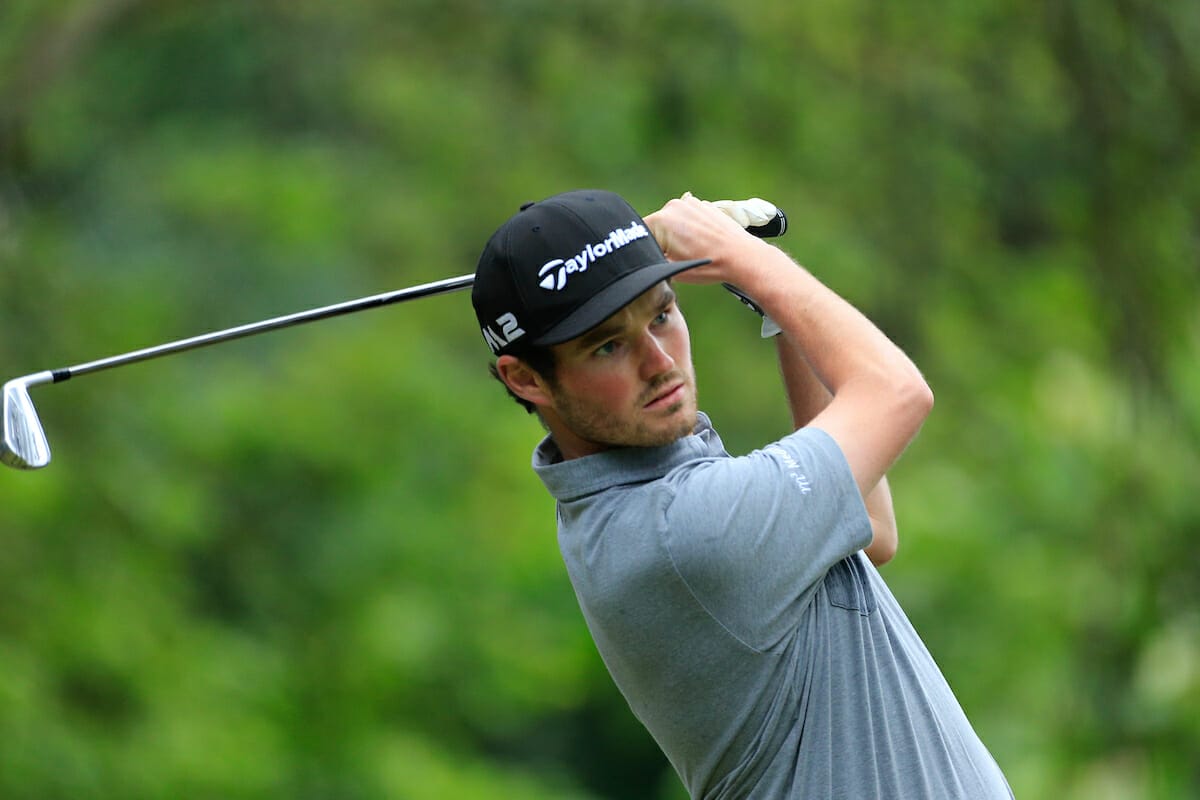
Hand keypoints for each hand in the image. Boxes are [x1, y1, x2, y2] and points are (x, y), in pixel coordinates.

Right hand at [644, 192, 761, 284]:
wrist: (740, 256)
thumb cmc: (709, 265)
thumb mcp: (670, 270)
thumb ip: (652, 259)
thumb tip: (645, 258)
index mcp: (661, 220)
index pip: (640, 235)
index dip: (646, 251)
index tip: (657, 261)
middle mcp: (674, 206)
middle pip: (656, 226)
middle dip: (661, 241)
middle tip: (676, 258)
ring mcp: (690, 203)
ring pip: (673, 221)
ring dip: (676, 234)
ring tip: (692, 250)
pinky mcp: (704, 205)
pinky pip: (688, 217)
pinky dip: (691, 228)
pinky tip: (701, 243)